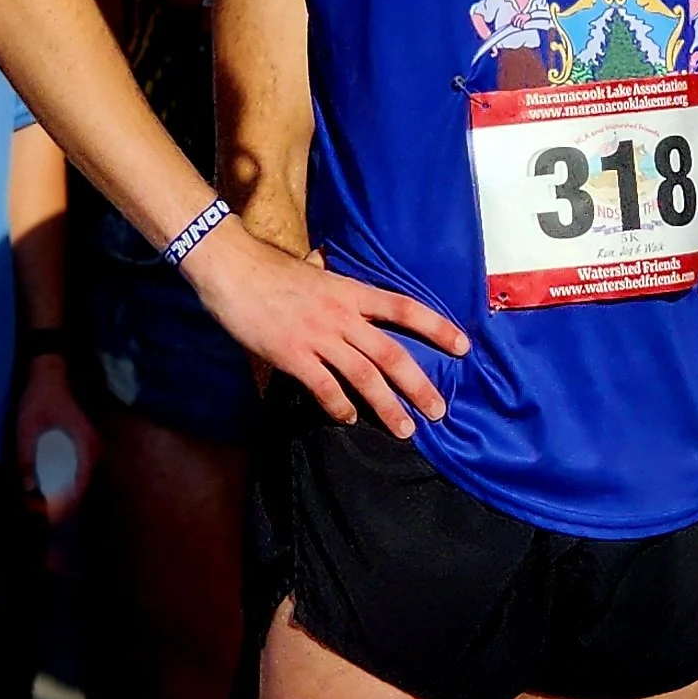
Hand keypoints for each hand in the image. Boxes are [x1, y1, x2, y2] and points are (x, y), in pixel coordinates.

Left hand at [15, 358, 100, 523]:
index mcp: (86, 447)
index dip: (63, 507)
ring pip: (77, 483)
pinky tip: (44, 491)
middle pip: (79, 489)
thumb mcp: (28, 426)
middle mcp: (93, 452)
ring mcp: (88, 451)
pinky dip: (60, 486)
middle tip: (36, 517)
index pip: (79, 487)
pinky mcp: (81, 449)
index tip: (45, 519)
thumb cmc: (40, 398)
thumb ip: (27, 456)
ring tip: (38, 508)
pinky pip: (74, 474)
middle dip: (59, 506)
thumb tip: (27, 488)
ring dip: (59, 498)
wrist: (50, 375)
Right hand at [189, 214, 467, 438]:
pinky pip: (324, 387)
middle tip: (439, 411)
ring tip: (405, 429)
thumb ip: (339, 291)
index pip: (405, 309)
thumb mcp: (317, 273)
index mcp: (352, 292)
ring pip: (365, 377)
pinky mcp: (293, 355)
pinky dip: (339, 407)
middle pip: (393, 354)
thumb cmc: (272, 270)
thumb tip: (346, 292)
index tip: (463, 346)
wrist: (234, 269)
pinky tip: (349, 420)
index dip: (437, 327)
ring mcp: (318, 337)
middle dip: (419, 386)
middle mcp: (343, 316)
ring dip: (388, 406)